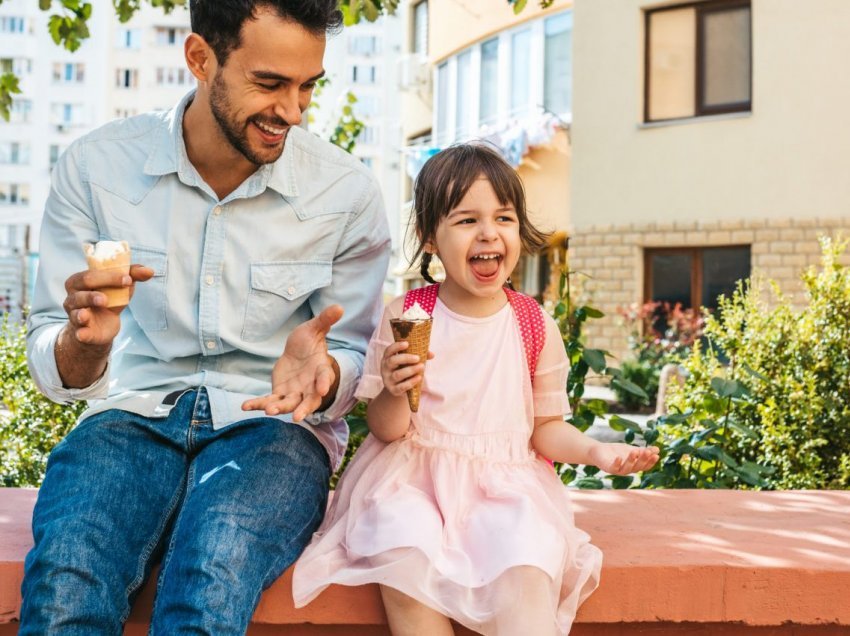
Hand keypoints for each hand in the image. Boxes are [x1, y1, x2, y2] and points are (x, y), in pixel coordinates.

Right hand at [62, 264, 153, 345]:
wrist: (103, 326)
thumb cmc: (110, 300)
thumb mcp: (121, 287)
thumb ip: (133, 276)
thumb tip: (150, 271)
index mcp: (80, 281)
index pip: (90, 275)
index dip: (108, 276)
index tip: (128, 279)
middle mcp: (73, 297)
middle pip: (81, 290)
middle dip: (94, 292)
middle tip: (107, 297)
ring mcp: (75, 315)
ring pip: (76, 311)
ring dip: (85, 309)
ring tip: (100, 305)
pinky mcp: (81, 332)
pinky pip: (79, 333)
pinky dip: (81, 333)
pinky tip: (83, 333)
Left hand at [242, 305, 343, 421]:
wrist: (298, 353)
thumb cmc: (309, 342)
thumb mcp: (315, 328)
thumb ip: (325, 320)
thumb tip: (339, 307)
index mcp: (321, 370)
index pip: (324, 377)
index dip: (324, 383)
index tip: (323, 389)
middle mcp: (310, 386)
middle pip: (309, 401)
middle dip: (303, 409)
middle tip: (297, 417)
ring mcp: (294, 393)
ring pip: (288, 404)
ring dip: (279, 408)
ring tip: (269, 411)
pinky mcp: (279, 394)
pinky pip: (269, 400)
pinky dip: (258, 404)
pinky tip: (245, 406)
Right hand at [379, 340, 431, 398]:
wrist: (400, 389)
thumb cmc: (405, 370)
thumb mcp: (409, 362)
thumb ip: (419, 356)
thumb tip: (432, 354)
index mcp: (388, 358)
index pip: (389, 350)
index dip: (397, 346)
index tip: (407, 344)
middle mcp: (385, 368)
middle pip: (392, 361)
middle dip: (405, 358)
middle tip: (418, 358)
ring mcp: (388, 380)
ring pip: (397, 374)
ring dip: (411, 370)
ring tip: (422, 366)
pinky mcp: (393, 390)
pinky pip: (401, 386)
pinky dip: (411, 382)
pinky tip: (419, 377)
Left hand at [588, 443, 659, 475]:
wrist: (598, 450)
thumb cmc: (616, 452)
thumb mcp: (631, 450)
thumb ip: (643, 451)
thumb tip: (658, 449)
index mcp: (634, 466)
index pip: (645, 466)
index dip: (651, 462)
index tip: (656, 454)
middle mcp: (627, 470)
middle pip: (637, 467)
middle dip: (643, 459)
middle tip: (647, 451)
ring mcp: (617, 470)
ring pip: (627, 469)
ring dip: (631, 460)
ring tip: (635, 451)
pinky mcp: (607, 468)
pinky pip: (613, 468)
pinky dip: (616, 463)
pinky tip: (619, 457)